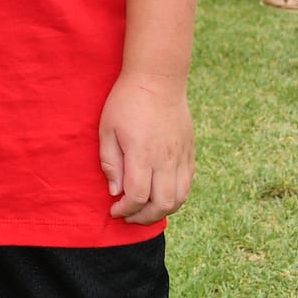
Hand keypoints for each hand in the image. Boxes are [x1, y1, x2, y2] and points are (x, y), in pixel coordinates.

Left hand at [99, 70, 192, 223]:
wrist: (158, 79)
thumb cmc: (126, 101)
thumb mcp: (107, 129)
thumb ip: (110, 162)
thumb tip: (115, 191)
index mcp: (143, 154)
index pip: (138, 196)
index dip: (125, 210)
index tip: (114, 210)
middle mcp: (166, 160)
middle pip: (162, 204)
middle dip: (144, 217)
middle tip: (128, 216)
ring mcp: (181, 157)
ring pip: (180, 198)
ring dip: (162, 211)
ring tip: (145, 210)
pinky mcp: (189, 152)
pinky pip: (188, 184)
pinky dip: (176, 197)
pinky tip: (161, 194)